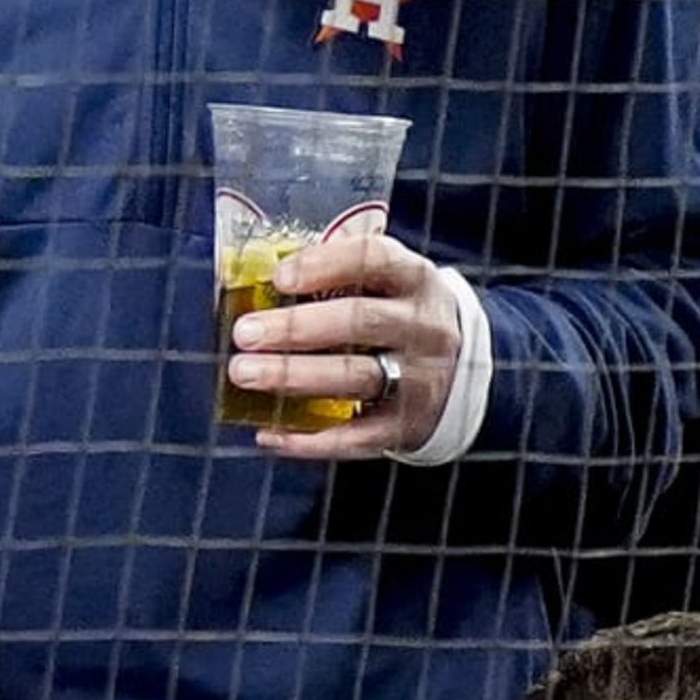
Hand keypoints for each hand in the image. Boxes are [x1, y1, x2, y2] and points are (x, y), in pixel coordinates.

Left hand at [228, 232, 466, 458]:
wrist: (454, 368)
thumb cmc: (390, 312)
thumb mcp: (378, 281)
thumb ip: (328, 274)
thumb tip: (248, 276)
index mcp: (412, 279)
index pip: (375, 260)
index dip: (326, 265)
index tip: (279, 277)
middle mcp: (422, 326)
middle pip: (359, 321)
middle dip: (296, 327)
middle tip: (245, 333)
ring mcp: (420, 378)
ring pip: (356, 377)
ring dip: (295, 376)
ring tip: (244, 373)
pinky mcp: (407, 425)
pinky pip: (358, 436)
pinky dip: (311, 439)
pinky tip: (269, 432)